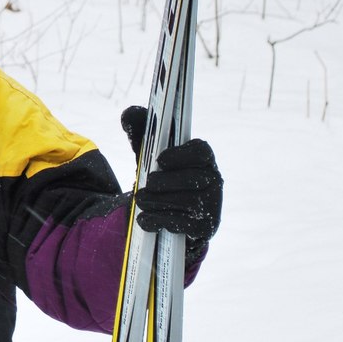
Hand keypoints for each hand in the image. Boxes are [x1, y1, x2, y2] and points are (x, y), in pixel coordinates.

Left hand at [119, 106, 222, 242]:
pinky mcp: (206, 228)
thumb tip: (128, 113)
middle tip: (146, 184)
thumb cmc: (163, 178)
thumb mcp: (149, 156)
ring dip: (158, 201)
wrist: (170, 215)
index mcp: (203, 159)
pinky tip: (145, 220)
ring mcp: (213, 205)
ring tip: (140, 200)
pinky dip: (160, 221)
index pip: (202, 152)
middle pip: (193, 179)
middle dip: (165, 182)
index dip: (182, 155)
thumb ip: (140, 134)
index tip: (160, 159)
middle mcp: (213, 180)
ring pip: (188, 202)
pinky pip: (184, 224)